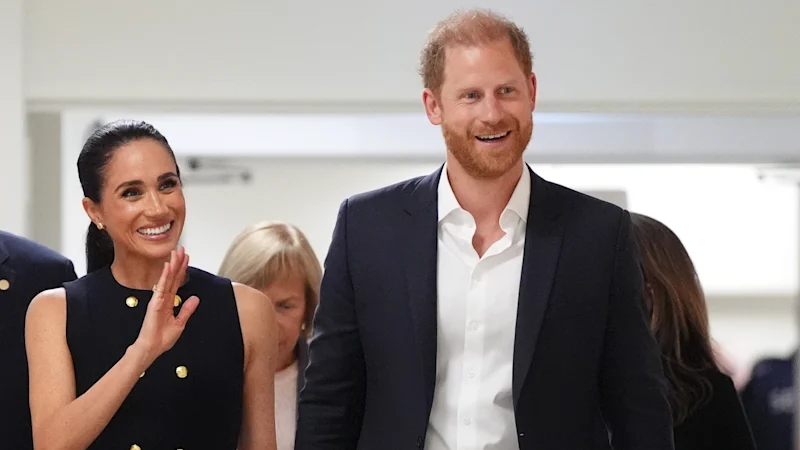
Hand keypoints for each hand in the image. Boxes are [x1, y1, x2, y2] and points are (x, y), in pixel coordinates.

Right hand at [133, 247, 199, 365]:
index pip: (176, 282)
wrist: (151, 348)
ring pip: (167, 278)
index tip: (186, 258)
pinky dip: (165, 276)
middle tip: (181, 249)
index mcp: (169, 302)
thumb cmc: (162, 338)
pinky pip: (161, 287)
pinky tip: (168, 267)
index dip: (182, 270)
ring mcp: (158, 300)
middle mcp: (163, 298)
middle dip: (177, 263)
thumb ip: (187, 310)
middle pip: (172, 277)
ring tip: (176, 252)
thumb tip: (195, 298)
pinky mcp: (155, 303)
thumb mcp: (180, 323)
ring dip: (172, 265)